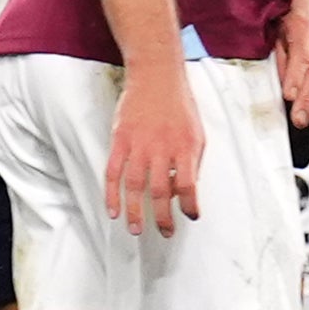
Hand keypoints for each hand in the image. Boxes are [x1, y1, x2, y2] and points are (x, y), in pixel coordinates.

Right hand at [107, 65, 207, 236]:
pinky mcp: (119, 141)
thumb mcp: (197, 133)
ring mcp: (138, 145)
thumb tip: (186, 189)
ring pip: (134, 186)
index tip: (191, 217)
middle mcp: (161, 149)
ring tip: (136, 229)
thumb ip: (193, 161)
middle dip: (162, 217)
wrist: (156, 77)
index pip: (189, 185)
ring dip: (134, 211)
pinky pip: (113, 172)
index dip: (190, 205)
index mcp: (186, 147)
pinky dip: (111, 194)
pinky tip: (112, 210)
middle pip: (161, 191)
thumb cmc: (180, 106)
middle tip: (164, 232)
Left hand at [274, 0, 308, 124]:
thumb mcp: (278, 35)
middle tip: (298, 118)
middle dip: (307, 98)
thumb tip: (286, 86)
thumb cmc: (289, 21)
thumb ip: (283, 60)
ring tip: (308, 119)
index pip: (302, 58)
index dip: (297, 78)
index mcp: (304, 29)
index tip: (289, 97)